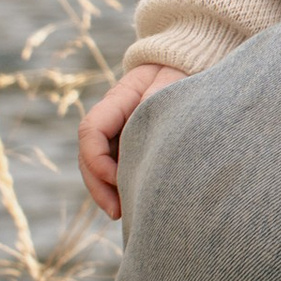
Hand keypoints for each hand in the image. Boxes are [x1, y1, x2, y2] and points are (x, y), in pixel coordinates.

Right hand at [80, 63, 183, 217]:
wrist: (191, 66)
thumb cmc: (183, 76)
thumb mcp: (172, 87)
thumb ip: (157, 108)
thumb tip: (148, 143)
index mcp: (117, 99)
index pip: (90, 130)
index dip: (97, 158)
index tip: (116, 178)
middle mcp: (111, 118)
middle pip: (89, 155)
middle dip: (98, 186)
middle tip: (117, 211)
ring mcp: (117, 132)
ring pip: (99, 166)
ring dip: (106, 192)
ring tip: (124, 214)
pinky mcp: (130, 145)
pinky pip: (116, 168)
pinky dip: (119, 187)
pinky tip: (133, 205)